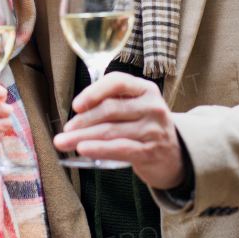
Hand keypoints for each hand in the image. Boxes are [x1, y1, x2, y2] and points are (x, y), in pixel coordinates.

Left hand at [53, 74, 186, 189]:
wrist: (175, 156)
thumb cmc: (146, 127)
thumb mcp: (137, 107)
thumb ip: (113, 101)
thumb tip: (78, 109)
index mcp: (146, 90)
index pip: (118, 82)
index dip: (95, 91)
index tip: (76, 104)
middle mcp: (152, 107)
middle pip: (111, 109)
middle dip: (83, 120)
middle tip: (65, 129)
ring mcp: (152, 130)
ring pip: (111, 131)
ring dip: (83, 136)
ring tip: (63, 142)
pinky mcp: (150, 152)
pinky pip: (120, 148)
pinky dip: (99, 148)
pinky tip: (83, 149)